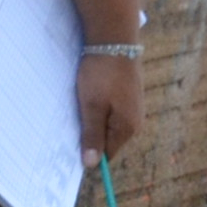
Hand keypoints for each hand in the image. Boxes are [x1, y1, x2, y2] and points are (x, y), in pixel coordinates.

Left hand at [78, 50, 141, 164]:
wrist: (114, 40)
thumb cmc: (102, 74)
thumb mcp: (92, 107)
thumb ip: (92, 136)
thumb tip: (92, 165)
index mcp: (127, 128)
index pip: (107, 154)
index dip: (89, 151)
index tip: (71, 141)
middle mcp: (134, 121)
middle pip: (107, 140)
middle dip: (90, 134)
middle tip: (74, 119)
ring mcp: (132, 108)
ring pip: (106, 124)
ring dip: (92, 119)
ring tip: (81, 105)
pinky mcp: (127, 96)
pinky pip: (110, 111)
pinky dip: (97, 107)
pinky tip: (89, 96)